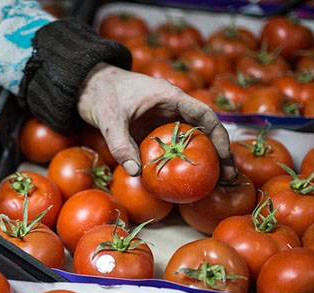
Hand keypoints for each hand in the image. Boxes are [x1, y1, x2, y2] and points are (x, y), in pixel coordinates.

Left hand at [77, 62, 235, 180]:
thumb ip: (120, 144)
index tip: (225, 158)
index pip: (205, 115)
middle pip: (203, 131)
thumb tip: (136, 172)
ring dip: (200, 160)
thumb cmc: (101, 94)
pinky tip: (180, 181)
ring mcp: (162, 121)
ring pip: (189, 140)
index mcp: (170, 97)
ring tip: (212, 185)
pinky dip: (178, 162)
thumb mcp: (109, 118)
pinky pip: (170, 148)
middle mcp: (172, 109)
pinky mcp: (151, 131)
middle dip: (218, 154)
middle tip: (226, 180)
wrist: (87, 86)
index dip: (219, 136)